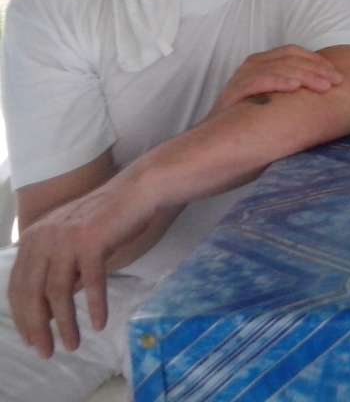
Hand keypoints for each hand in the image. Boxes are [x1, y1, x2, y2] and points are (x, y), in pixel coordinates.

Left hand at [8, 173, 153, 358]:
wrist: (138, 191)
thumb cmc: (108, 218)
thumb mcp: (73, 244)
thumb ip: (58, 271)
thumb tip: (47, 312)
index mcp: (33, 238)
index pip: (18, 286)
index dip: (22, 317)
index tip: (30, 339)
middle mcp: (43, 238)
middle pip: (32, 292)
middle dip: (37, 327)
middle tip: (45, 352)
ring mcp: (66, 239)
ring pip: (58, 292)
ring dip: (65, 324)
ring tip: (72, 345)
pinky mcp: (91, 242)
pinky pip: (90, 283)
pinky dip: (95, 306)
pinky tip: (100, 323)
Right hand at [211, 45, 342, 114]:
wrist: (219, 141)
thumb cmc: (254, 120)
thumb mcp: (277, 99)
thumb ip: (293, 89)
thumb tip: (328, 87)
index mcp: (263, 62)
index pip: (293, 52)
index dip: (316, 60)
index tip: (336, 73)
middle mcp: (252, 65)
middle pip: (289, 59)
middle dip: (317, 69)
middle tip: (337, 82)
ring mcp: (241, 77)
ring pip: (277, 67)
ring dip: (304, 75)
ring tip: (324, 86)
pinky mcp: (233, 92)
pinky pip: (258, 81)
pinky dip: (278, 81)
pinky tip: (295, 87)